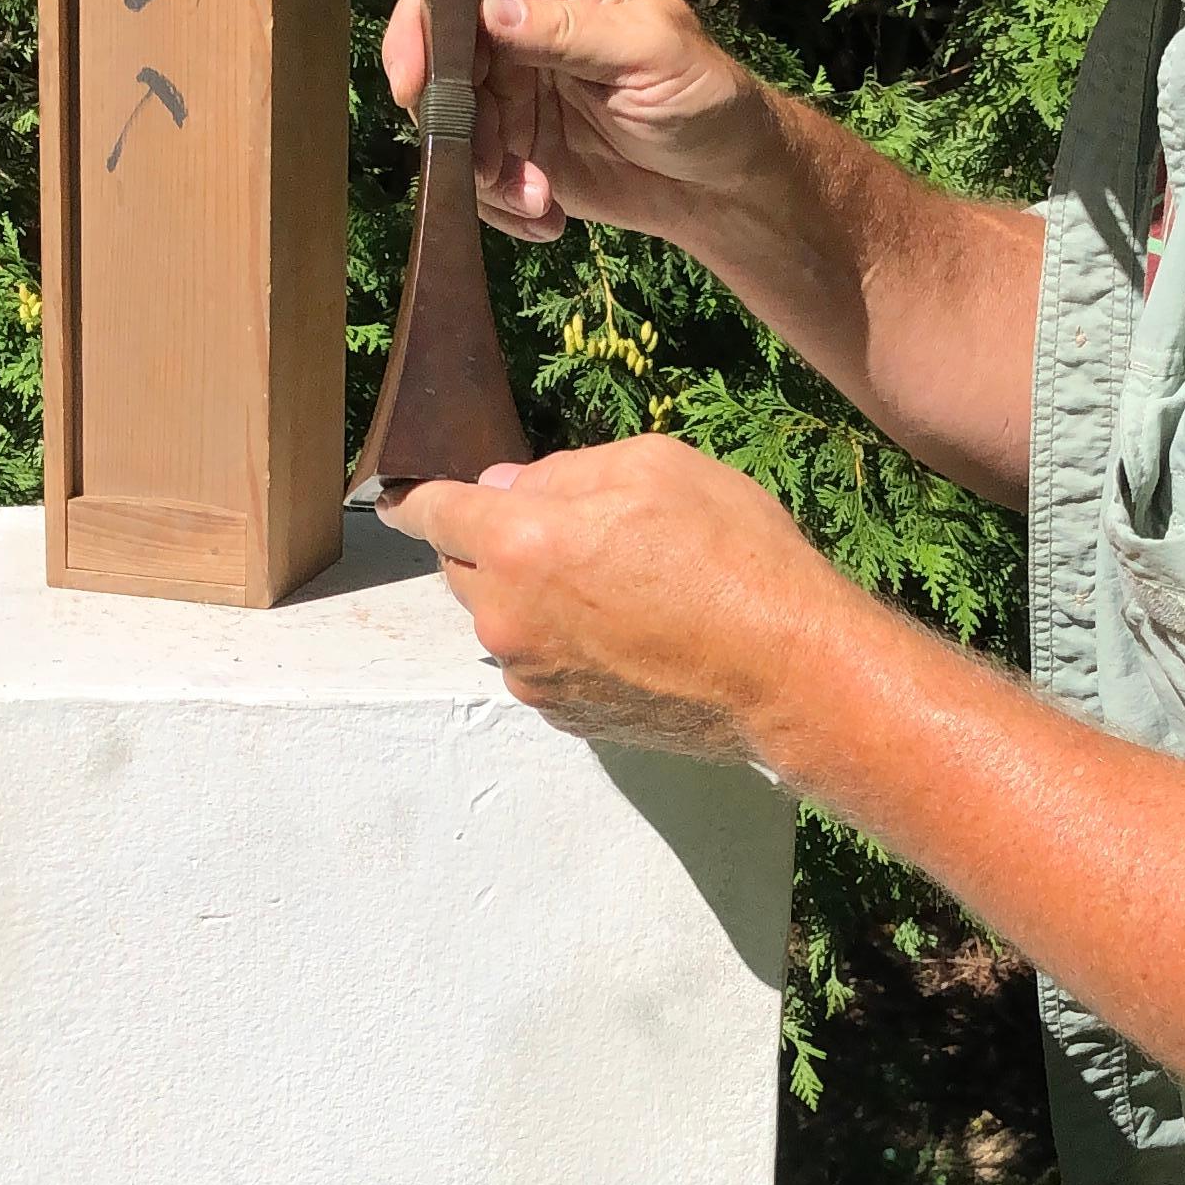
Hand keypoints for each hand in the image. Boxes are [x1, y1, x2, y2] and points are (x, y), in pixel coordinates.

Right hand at [380, 0, 783, 247]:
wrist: (724, 184)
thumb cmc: (704, 98)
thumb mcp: (649, 53)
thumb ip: (569, 32)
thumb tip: (487, 10)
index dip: (422, 32)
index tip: (416, 89)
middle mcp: (517, 33)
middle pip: (439, 68)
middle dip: (456, 129)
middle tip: (495, 172)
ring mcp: (511, 95)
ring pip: (451, 133)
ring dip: (483, 178)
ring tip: (540, 201)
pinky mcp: (515, 152)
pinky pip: (476, 180)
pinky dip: (502, 207)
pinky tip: (548, 219)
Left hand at [384, 436, 848, 759]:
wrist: (787, 671)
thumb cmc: (732, 557)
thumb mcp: (655, 467)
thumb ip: (563, 472)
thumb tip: (506, 489)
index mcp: (519, 544)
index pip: (434, 514)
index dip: (414, 499)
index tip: (397, 500)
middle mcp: (508, 618)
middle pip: (465, 570)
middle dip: (497, 545)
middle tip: (570, 532)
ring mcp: (533, 675)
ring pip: (506, 620)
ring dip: (535, 597)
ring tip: (619, 587)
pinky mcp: (564, 716)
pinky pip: (541, 663)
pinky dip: (565, 643)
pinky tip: (630, 632)